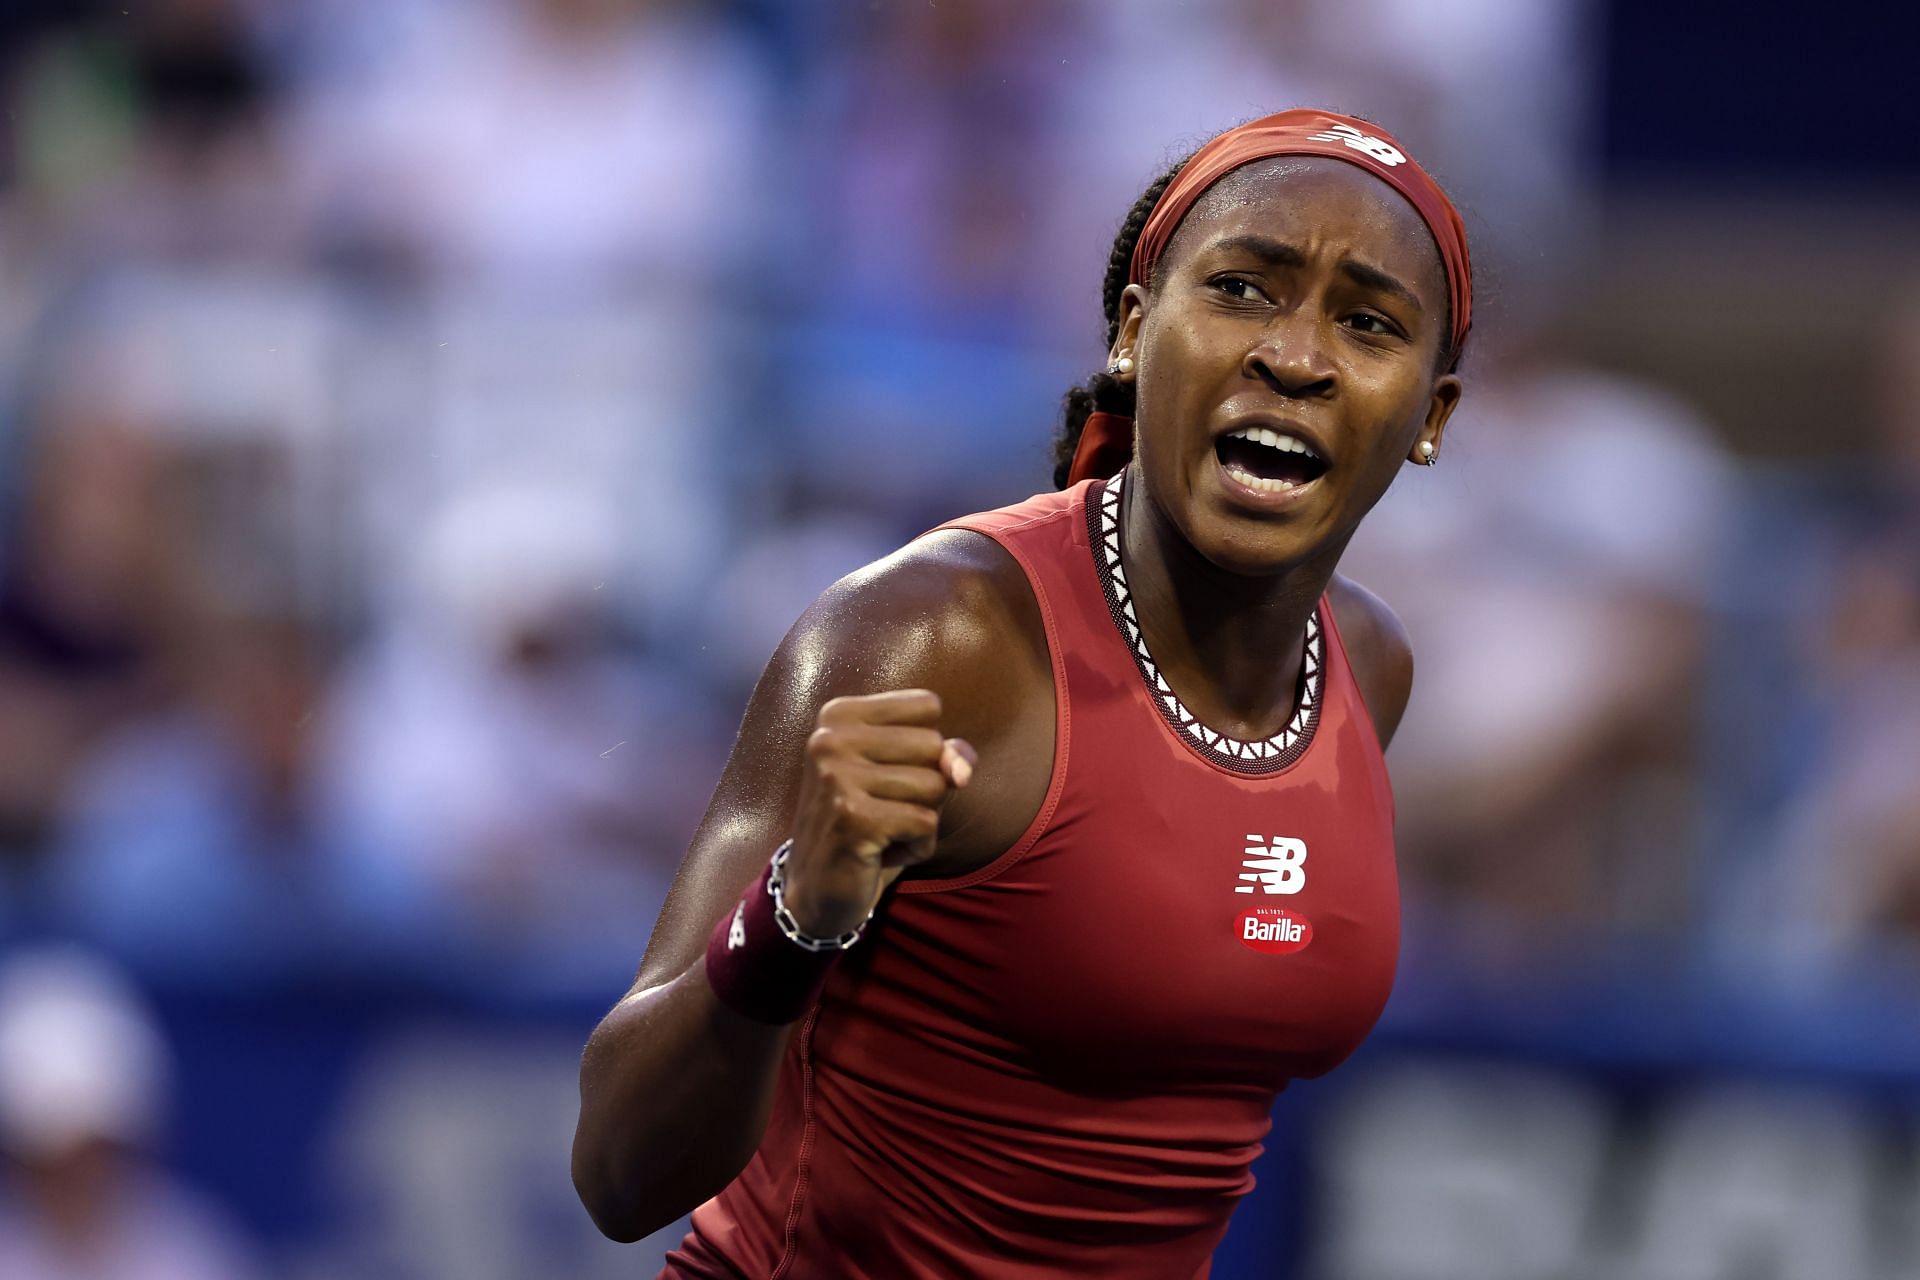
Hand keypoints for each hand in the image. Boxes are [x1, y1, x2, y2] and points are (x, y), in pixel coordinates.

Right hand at [782, 690, 974, 937]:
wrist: (816, 888)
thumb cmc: (867, 823)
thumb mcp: (904, 775)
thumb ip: (942, 755)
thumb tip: (962, 768)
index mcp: (839, 715)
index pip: (927, 705)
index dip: (925, 748)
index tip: (884, 775)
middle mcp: (830, 739)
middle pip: (934, 745)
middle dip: (926, 786)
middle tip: (882, 809)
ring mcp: (836, 777)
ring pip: (935, 785)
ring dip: (921, 820)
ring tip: (881, 831)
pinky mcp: (852, 817)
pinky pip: (926, 824)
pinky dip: (917, 847)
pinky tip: (881, 853)